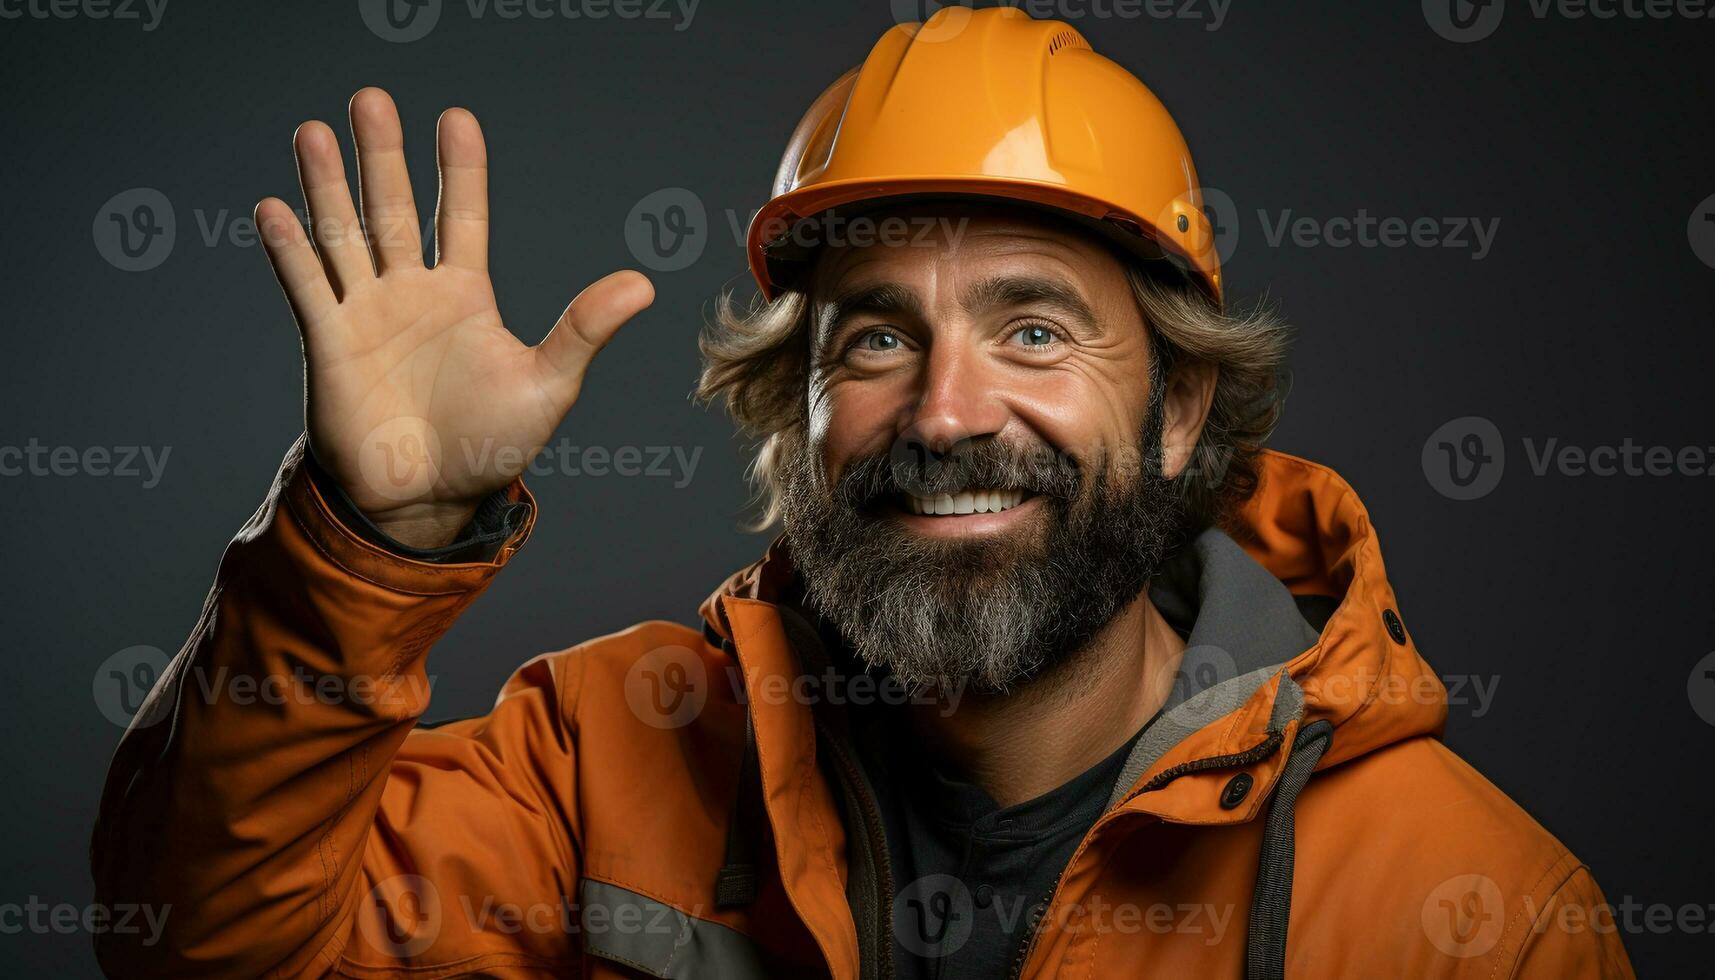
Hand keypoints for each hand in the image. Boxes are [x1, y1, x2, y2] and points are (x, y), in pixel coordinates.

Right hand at [255, 87, 653, 548]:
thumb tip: (644, 284)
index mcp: (466, 296)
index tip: (456, 117)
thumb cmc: (490, 444)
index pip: (464, 215)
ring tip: (316, 133)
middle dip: (383, 157)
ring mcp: (366, 314)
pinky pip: (308, 288)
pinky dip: (291, 251)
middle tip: (371, 99)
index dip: (460, 169)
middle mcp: (412, 293)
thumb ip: (585, 329)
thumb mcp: (549, 384)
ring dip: (329, 187)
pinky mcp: (329, 344)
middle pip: (395, 210)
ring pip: (344, 236)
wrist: (429, 500)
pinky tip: (276, 210)